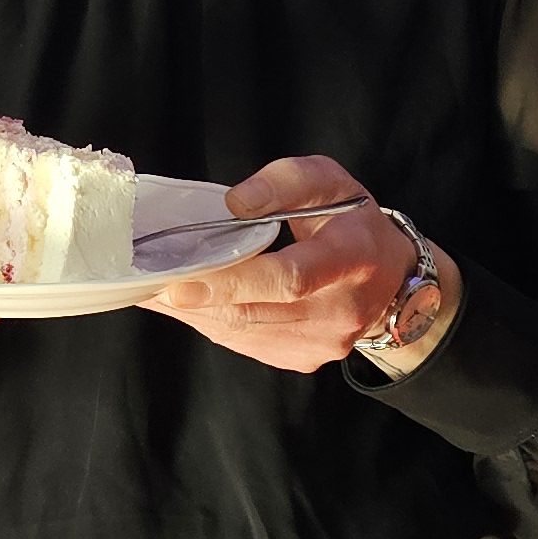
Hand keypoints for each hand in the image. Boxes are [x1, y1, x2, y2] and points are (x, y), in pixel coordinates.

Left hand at [145, 156, 423, 373]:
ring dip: (195, 310)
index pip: (288, 279)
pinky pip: (246, 342)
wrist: (390, 279)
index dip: (230, 282)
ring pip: (243, 330)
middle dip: (196, 297)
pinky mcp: (303, 358)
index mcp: (352, 259)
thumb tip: (234, 204)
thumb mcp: (329, 180)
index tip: (178, 282)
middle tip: (147, 279)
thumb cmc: (351, 221)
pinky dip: (211, 320)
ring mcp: (323, 342)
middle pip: (256, 311)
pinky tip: (189, 300)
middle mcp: (341, 310)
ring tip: (157, 285)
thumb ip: (283, 182)